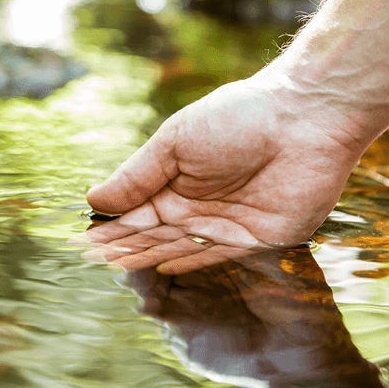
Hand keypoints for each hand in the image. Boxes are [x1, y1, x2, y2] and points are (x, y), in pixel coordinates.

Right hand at [84, 74, 365, 271]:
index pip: (136, 212)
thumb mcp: (175, 141)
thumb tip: (93, 199)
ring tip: (117, 267)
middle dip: (124, 247)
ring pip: (180, 249)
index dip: (111, 226)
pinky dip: (190, 264)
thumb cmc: (238, 117)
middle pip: (154, 236)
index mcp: (175, 182)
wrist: (304, 118)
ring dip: (150, 258)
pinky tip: (163, 270)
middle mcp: (197, 208)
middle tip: (93, 260)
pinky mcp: (258, 240)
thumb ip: (137, 175)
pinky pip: (219, 257)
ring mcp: (226, 225)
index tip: (84, 240)